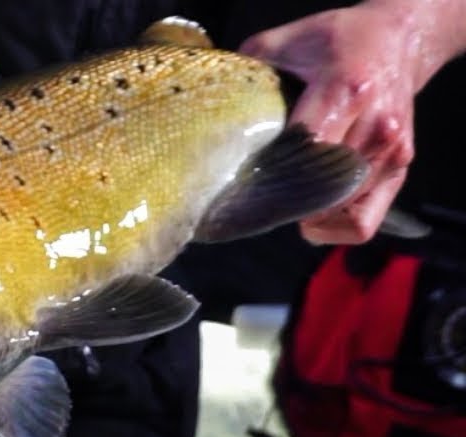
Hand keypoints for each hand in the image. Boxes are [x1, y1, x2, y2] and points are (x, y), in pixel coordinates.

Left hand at [240, 2, 428, 243]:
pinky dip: (331, 227)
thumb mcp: (285, 41)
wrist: (396, 40)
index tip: (239, 181)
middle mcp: (376, 125)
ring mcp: (391, 152)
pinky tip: (310, 212)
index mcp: (347, 91)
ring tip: (282, 196)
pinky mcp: (399, 170)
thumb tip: (206, 106)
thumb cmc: (337, 42)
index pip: (304, 148)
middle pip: (319, 188)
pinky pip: (361, 224)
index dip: (269, 172)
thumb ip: (247, 70)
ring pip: (338, 212)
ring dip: (304, 214)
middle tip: (252, 195)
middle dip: (280, 198)